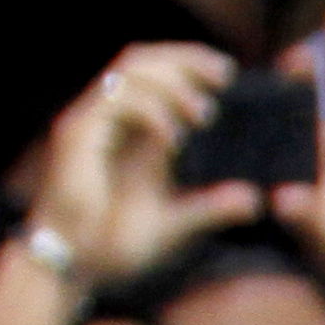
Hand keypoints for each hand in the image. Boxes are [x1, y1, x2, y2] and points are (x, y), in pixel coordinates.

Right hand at [28, 41, 252, 282]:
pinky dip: (151, 112)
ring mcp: (88, 122)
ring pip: (128, 73)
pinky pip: (116, 104)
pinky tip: (175, 138)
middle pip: (140, 59)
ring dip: (171, 84)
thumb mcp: (174, 223)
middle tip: (223, 75)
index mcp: (125, 128)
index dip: (188, 62)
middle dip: (184, 59)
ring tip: (204, 113)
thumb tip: (254, 198)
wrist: (70, 266)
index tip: (227, 73)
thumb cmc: (113, 245)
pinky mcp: (76, 134)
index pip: (152, 71)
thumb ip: (210, 208)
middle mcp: (104, 116)